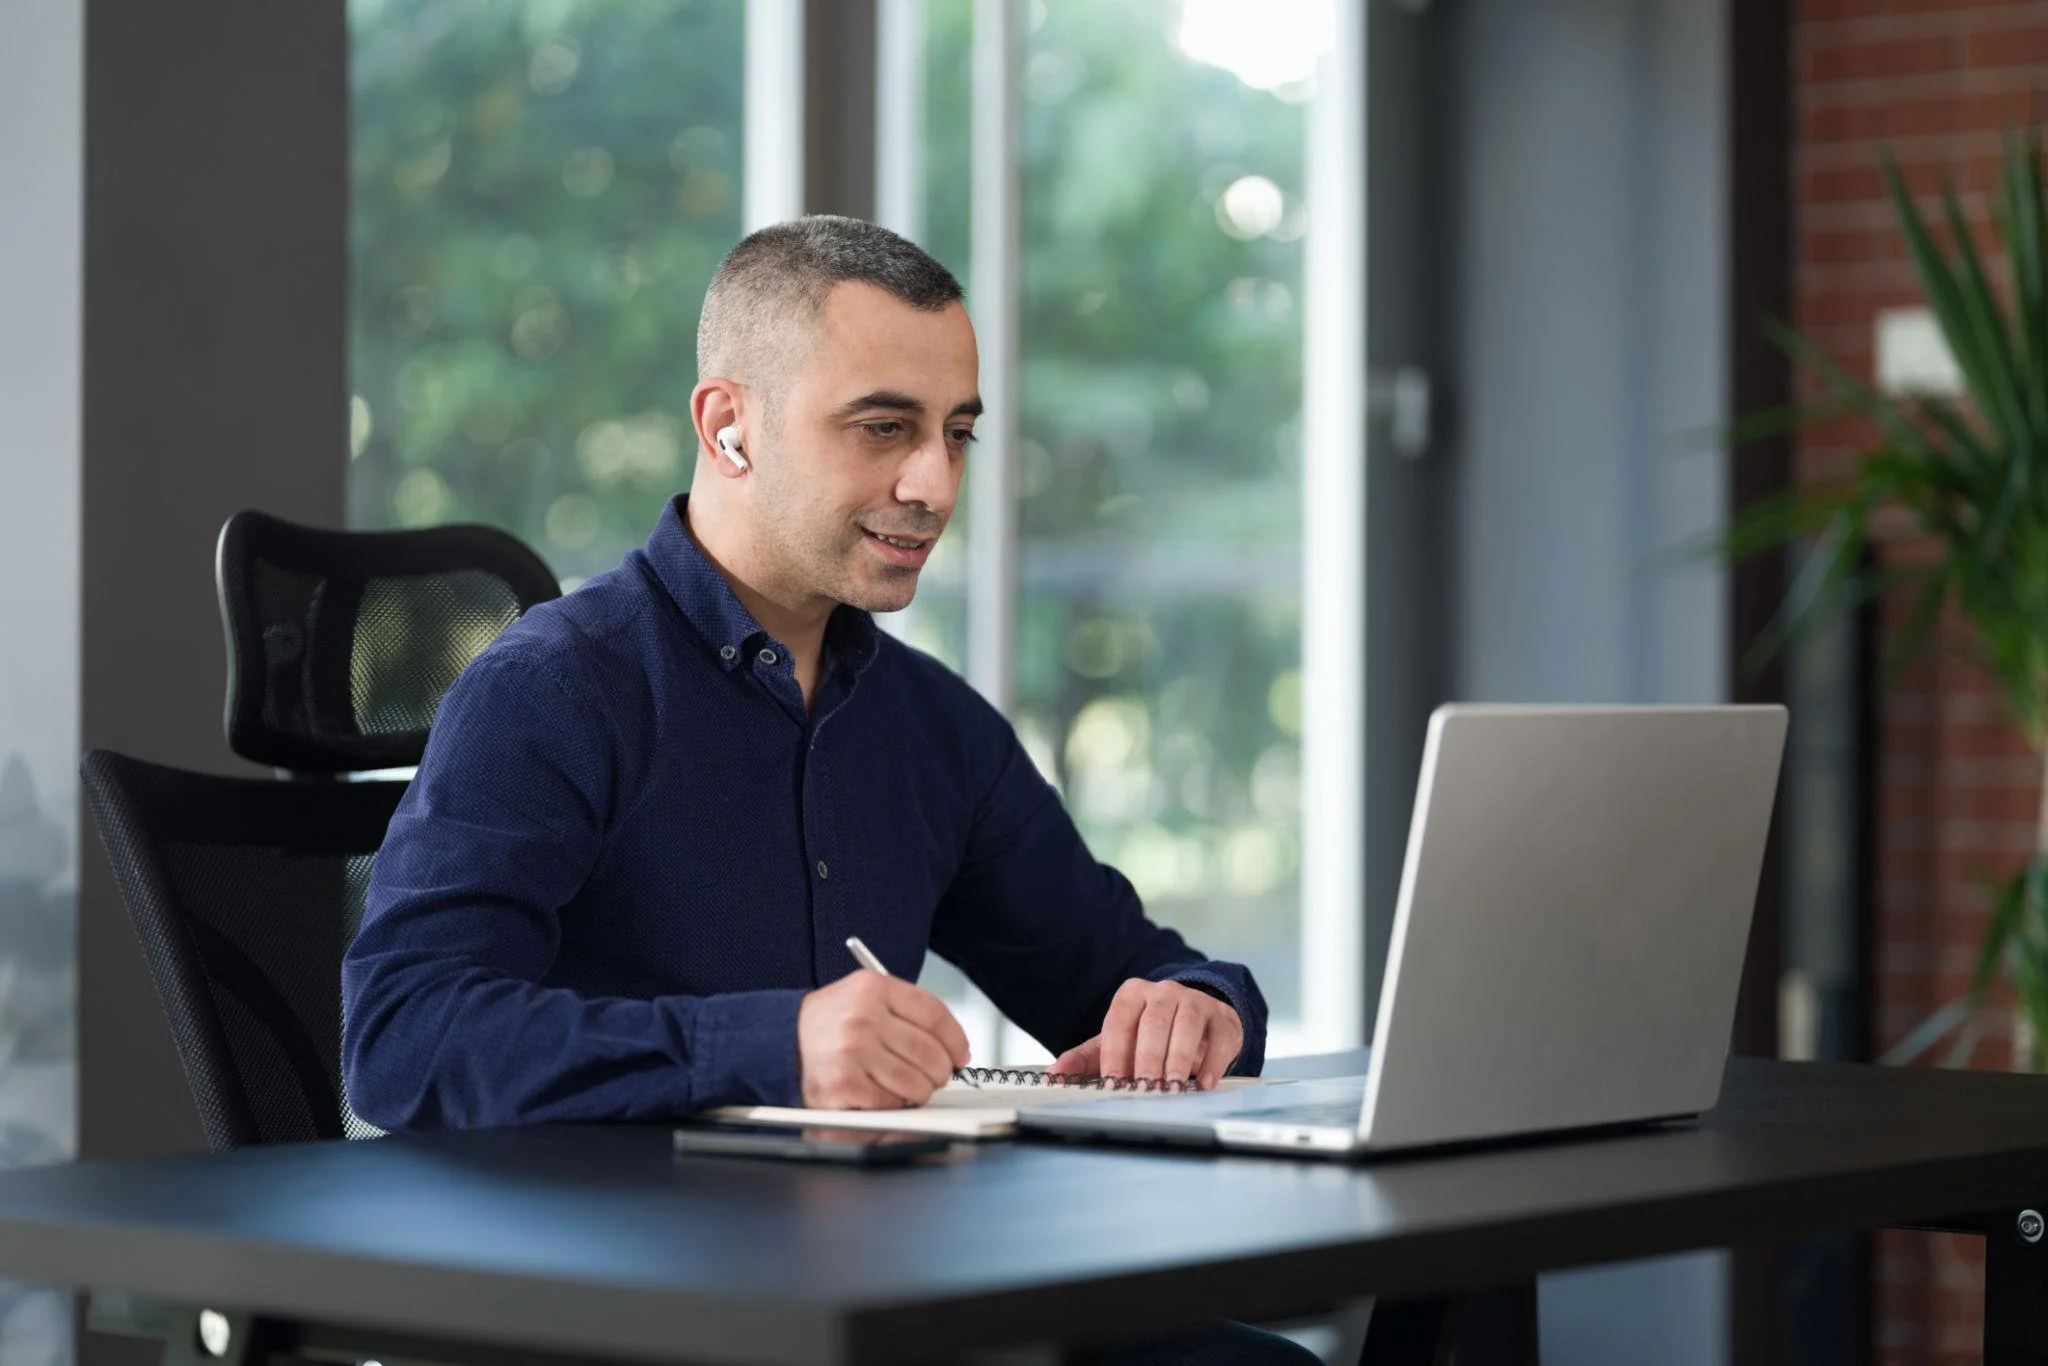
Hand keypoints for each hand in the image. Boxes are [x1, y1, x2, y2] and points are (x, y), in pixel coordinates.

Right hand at [797, 969, 971, 1108]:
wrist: (781, 1041)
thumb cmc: (831, 1023)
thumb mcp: (865, 997)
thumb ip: (906, 1012)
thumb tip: (953, 1047)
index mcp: (873, 988)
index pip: (935, 1014)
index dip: (955, 1040)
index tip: (960, 1055)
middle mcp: (863, 1016)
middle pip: (930, 1053)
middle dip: (940, 1073)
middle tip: (935, 1077)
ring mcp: (853, 1050)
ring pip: (915, 1083)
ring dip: (918, 1092)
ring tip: (907, 1088)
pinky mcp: (843, 1083)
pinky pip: (890, 1103)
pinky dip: (892, 1105)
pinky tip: (881, 1094)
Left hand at [1046, 979, 1242, 1090]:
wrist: (1196, 1021)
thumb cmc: (1149, 1036)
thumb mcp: (1116, 1043)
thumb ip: (1084, 1059)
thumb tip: (1053, 1074)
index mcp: (1131, 996)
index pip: (1120, 1021)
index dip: (1116, 1054)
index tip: (1114, 1083)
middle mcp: (1163, 992)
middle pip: (1154, 1021)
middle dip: (1149, 1058)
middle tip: (1147, 1087)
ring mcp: (1195, 1001)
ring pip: (1187, 1024)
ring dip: (1179, 1058)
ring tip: (1173, 1087)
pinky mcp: (1222, 1017)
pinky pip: (1219, 1037)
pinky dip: (1212, 1062)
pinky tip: (1204, 1084)